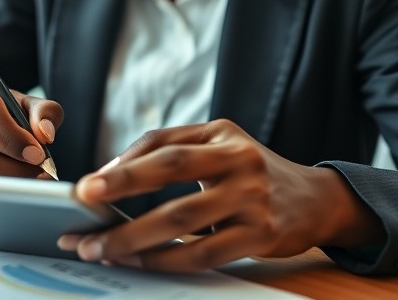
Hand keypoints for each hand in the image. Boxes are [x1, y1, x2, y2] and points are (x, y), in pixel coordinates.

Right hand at [0, 75, 62, 177]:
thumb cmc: (10, 115)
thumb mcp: (30, 106)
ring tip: (31, 176)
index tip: (37, 150)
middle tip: (39, 166)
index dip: (12, 129)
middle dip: (14, 153)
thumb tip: (44, 134)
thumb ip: (44, 113)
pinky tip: (13, 183)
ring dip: (7, 172)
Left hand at [58, 120, 383, 271]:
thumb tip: (113, 172)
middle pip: (170, 170)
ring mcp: (252, 198)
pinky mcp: (261, 235)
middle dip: (120, 186)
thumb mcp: (223, 146)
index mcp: (222, 134)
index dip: (124, 162)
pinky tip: (139, 262)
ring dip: (132, 235)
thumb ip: (176, 150)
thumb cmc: (254, 172)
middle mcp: (238, 160)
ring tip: (99, 247)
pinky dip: (165, 260)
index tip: (88, 183)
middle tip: (82, 203)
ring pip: (180, 219)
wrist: (316, 200)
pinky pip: (203, 252)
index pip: (164, 141)